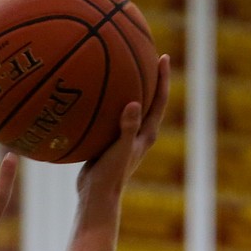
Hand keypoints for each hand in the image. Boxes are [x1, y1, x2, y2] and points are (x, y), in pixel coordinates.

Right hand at [76, 54, 170, 199]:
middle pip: (148, 99)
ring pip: (128, 107)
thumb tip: (134, 103)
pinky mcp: (108, 142)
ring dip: (126, 88)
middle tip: (144, 53)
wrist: (96, 197)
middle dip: (148, 77)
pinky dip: (102, 104)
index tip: (162, 56)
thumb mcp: (120, 150)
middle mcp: (138, 134)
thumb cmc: (110, 176)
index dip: (162, 78)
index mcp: (146, 134)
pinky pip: (107, 117)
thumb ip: (127, 128)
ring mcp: (123, 138)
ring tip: (118, 67)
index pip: (159, 101)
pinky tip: (88, 93)